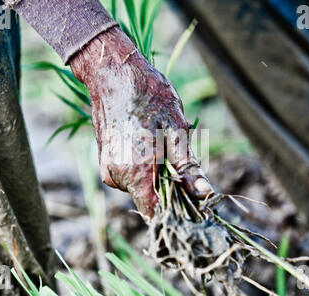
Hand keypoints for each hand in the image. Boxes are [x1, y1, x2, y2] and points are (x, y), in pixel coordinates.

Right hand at [70, 26, 211, 218]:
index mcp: (135, 171)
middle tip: (183, 162)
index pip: (155, 213)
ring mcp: (108, 169)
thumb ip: (187, 166)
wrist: (111, 70)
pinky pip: (129, 177)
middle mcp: (116, 176)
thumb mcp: (176, 128)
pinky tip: (149, 144)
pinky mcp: (105, 162)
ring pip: (140, 188)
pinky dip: (143, 169)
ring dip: (157, 177)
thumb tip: (204, 194)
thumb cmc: (147, 94)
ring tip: (163, 146)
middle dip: (171, 189)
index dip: (176, 212)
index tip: (193, 203)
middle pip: (149, 201)